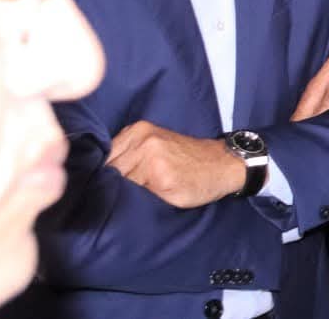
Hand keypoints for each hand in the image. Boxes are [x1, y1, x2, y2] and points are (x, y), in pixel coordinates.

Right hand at [106, 121, 243, 207]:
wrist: (221, 162)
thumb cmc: (200, 184)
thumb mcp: (170, 201)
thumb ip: (138, 196)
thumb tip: (111, 196)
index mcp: (153, 163)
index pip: (112, 182)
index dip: (109, 194)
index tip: (109, 201)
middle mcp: (145, 142)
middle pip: (108, 167)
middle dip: (107, 181)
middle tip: (113, 193)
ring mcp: (142, 130)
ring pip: (108, 155)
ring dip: (110, 168)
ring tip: (119, 180)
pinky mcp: (140, 126)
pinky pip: (115, 144)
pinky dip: (114, 156)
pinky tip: (122, 167)